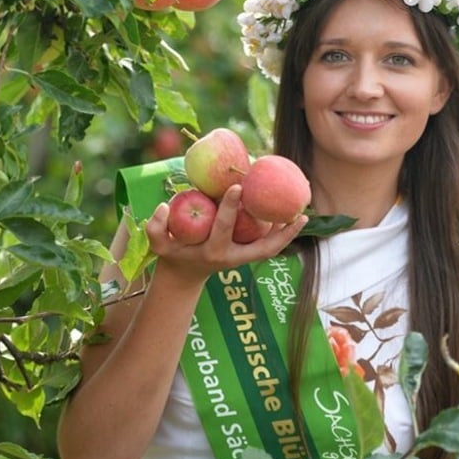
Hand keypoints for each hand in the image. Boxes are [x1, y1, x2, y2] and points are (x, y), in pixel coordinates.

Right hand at [145, 184, 306, 287]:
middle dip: (279, 232)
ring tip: (303, 214)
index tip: (237, 185)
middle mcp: (232, 256)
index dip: (230, 208)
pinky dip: (280, 233)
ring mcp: (242, 258)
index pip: (223, 228)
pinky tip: (289, 215)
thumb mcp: (158, 243)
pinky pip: (268, 245)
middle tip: (296, 213)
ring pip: (271, 249)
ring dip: (287, 234)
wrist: (184, 273)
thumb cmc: (172, 253)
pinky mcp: (246, 255)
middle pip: (263, 248)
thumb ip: (155, 227)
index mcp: (212, 252)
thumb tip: (164, 205)